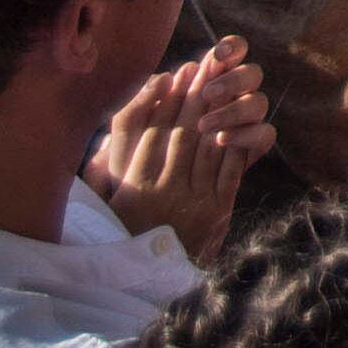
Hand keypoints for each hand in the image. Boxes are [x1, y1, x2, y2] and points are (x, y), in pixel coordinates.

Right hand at [87, 37, 273, 256]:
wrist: (147, 283)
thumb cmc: (122, 234)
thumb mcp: (108, 199)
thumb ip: (110, 163)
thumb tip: (119, 122)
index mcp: (133, 186)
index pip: (152, 131)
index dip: (165, 99)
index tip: (174, 73)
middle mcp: (163, 191)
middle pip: (182, 131)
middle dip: (194, 94)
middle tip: (204, 64)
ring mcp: (193, 201)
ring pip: (207, 145)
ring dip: (216, 111)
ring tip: (222, 84)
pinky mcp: (218, 212)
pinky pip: (229, 168)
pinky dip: (234, 142)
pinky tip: (238, 121)